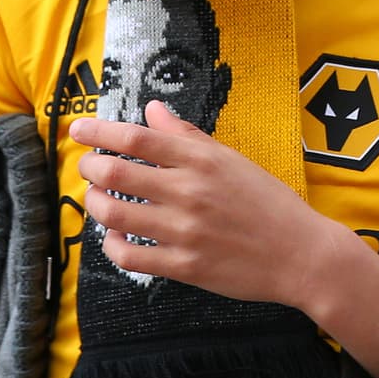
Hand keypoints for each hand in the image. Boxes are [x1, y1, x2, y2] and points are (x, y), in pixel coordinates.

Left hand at [73, 101, 324, 305]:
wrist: (300, 253)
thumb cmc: (267, 201)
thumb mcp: (230, 159)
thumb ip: (186, 136)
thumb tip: (152, 110)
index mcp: (201, 159)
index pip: (137, 138)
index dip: (100, 131)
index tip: (78, 129)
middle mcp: (188, 191)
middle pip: (117, 173)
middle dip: (91, 167)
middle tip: (87, 166)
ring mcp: (184, 232)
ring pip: (115, 215)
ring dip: (95, 204)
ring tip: (96, 198)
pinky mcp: (183, 267)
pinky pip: (130, 257)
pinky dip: (111, 246)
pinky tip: (112, 239)